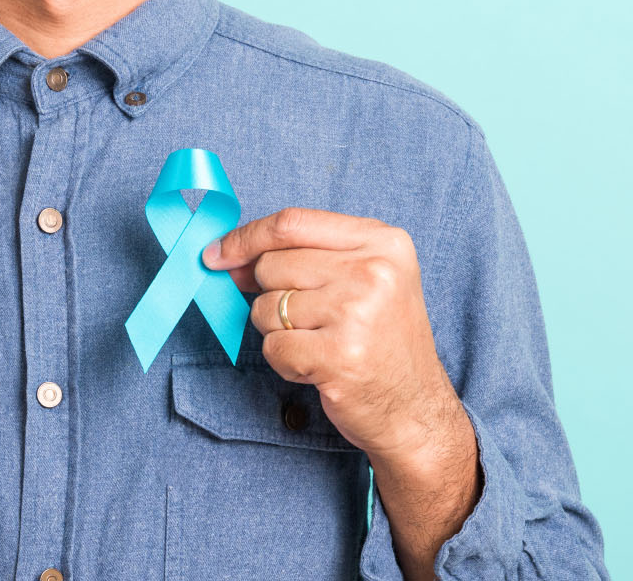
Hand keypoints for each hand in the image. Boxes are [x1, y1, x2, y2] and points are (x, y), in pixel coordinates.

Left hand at [202, 207, 467, 467]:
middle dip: (270, 295)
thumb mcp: (364, 279)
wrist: (415, 409)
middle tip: (308, 321)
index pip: (292, 223)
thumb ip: (305, 257)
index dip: (245, 238)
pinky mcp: (339, 355)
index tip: (217, 254)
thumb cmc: (381, 342)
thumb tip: (229, 257)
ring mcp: (357, 312)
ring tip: (321, 344)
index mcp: (383, 241)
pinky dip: (285, 362)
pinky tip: (318, 367)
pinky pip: (272, 347)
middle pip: (272, 265)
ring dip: (279, 332)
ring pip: (266, 307)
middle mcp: (374, 270)